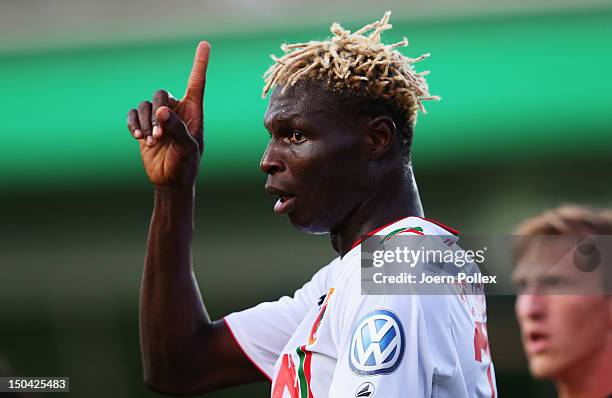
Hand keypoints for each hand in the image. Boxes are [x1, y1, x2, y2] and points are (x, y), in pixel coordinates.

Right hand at [126, 41, 209, 187]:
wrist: (170, 181)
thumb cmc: (186, 165)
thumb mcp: (187, 148)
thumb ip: (177, 129)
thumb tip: (161, 111)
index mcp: (193, 112)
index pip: (197, 83)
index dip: (200, 63)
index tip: (205, 44)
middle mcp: (176, 110)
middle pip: (161, 93)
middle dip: (156, 112)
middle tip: (158, 134)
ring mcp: (158, 117)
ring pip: (145, 105)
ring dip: (144, 122)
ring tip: (150, 140)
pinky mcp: (144, 125)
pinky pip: (132, 114)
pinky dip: (132, 123)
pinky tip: (138, 137)